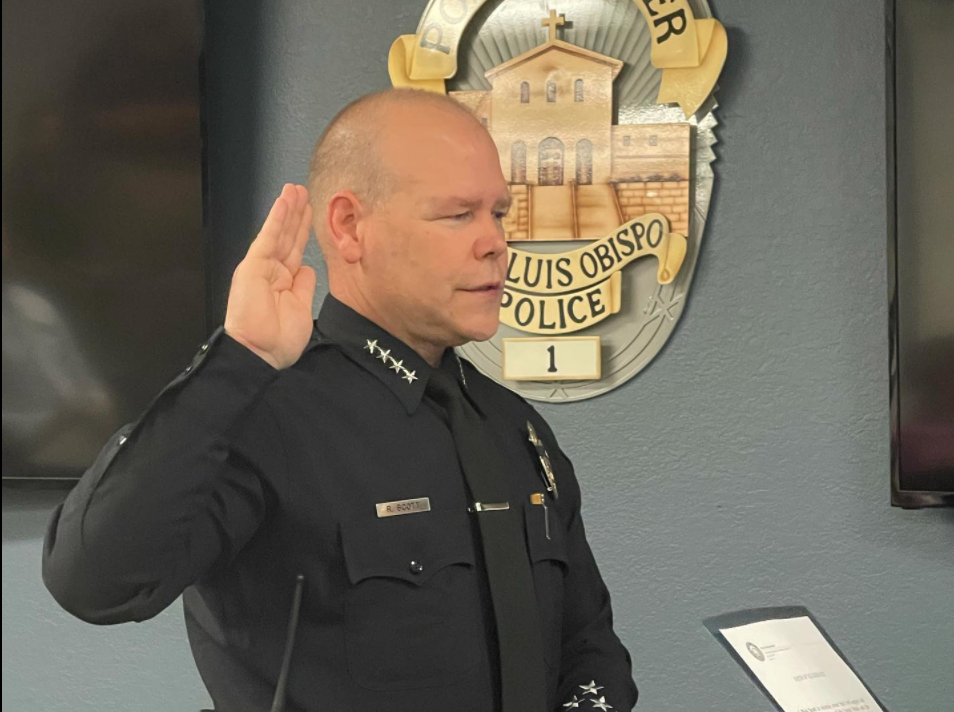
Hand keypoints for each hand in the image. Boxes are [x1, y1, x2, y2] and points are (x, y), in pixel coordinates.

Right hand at [224, 184, 315, 369]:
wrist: (260, 353)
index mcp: (283, 281)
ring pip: (278, 232)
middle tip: (302, 190)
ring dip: (287, 209)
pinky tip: (283, 202)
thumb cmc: (279, 339)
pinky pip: (267, 238)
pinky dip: (276, 219)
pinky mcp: (252, 265)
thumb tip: (307, 268)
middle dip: (296, 213)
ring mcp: (261, 266)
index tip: (310, 211)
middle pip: (287, 236)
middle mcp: (271, 270)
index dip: (303, 230)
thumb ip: (304, 286)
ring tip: (295, 189)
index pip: (295, 249)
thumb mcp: (301, 309)